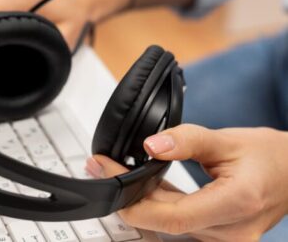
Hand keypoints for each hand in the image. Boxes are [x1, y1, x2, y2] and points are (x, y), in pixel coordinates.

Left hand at [86, 124, 287, 240]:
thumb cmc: (269, 156)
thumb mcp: (227, 140)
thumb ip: (187, 141)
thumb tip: (151, 145)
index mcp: (236, 204)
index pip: (169, 217)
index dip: (132, 198)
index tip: (107, 171)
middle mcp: (230, 232)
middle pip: (163, 222)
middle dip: (128, 196)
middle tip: (103, 168)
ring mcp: (225, 239)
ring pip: (168, 225)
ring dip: (140, 200)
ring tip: (118, 173)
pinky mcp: (218, 236)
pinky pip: (179, 224)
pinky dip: (159, 205)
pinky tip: (144, 185)